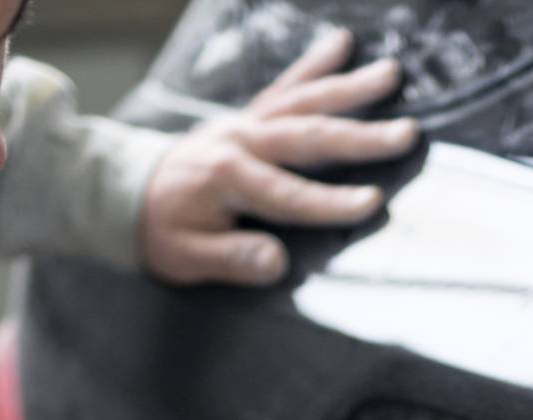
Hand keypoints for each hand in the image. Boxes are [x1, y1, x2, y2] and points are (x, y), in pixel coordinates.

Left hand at [139, 26, 419, 286]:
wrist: (127, 195)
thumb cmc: (162, 231)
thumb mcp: (185, 258)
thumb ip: (231, 259)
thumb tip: (276, 262)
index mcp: (225, 178)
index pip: (287, 195)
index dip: (330, 202)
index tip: (372, 204)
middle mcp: (238, 141)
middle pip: (305, 137)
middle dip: (359, 137)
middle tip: (405, 134)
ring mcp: (245, 123)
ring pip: (302, 101)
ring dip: (349, 88)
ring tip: (390, 74)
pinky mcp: (249, 115)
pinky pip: (284, 85)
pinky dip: (313, 64)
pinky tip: (342, 43)